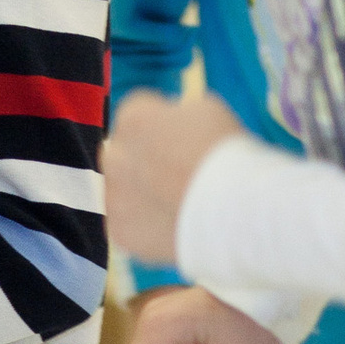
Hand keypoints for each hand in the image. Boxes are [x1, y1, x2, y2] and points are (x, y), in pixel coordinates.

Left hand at [102, 90, 243, 266]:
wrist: (231, 210)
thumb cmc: (223, 153)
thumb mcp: (205, 111)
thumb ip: (177, 116)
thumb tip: (170, 125)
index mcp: (132, 119)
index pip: (138, 113)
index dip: (163, 125)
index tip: (183, 138)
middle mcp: (113, 156)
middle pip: (123, 153)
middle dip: (143, 160)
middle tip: (176, 174)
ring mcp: (113, 197)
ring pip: (123, 192)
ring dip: (142, 194)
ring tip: (179, 204)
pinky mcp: (120, 232)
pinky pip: (130, 225)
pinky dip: (147, 226)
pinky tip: (174, 225)